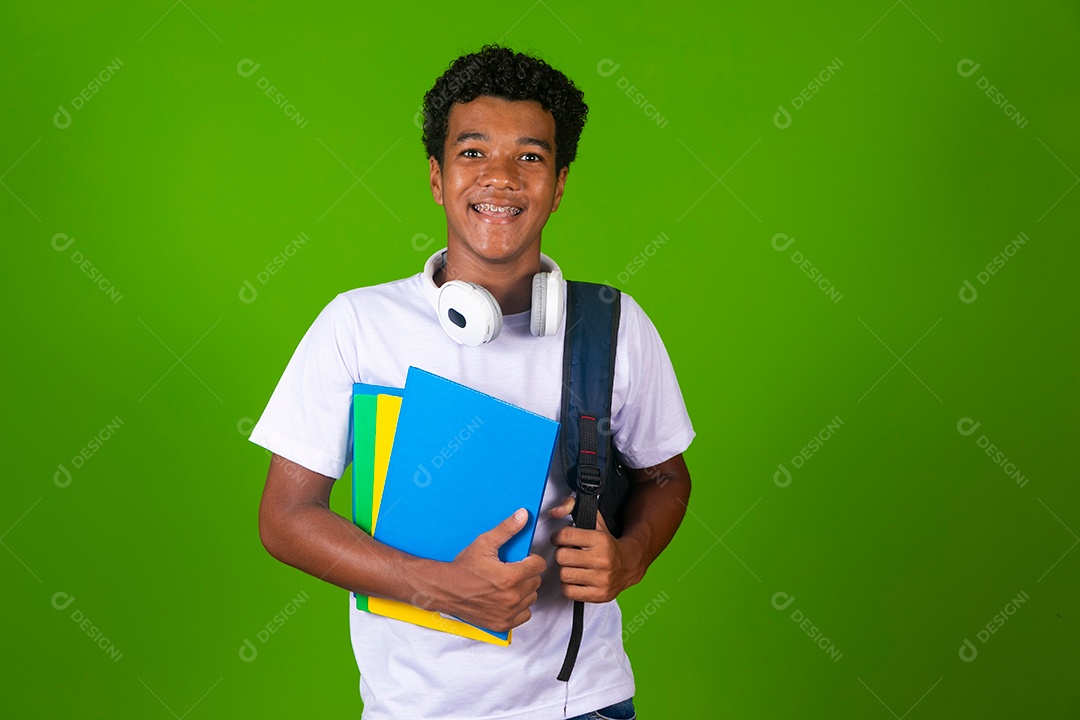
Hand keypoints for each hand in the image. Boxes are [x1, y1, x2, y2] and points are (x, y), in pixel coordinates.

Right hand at [442, 508, 546, 631]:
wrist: (444, 589)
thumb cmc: (463, 567)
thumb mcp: (484, 543)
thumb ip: (506, 529)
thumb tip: (523, 515)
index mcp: (510, 577)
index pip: (539, 565)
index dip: (531, 559)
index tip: (522, 560)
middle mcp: (511, 597)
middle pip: (536, 581)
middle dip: (527, 574)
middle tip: (512, 570)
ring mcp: (508, 613)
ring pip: (531, 598)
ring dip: (524, 590)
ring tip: (508, 584)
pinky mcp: (503, 624)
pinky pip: (524, 615)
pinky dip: (519, 607)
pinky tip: (506, 598)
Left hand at [549, 496, 644, 602]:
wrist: (630, 564)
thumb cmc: (607, 543)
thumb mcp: (595, 520)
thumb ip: (572, 506)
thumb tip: (554, 511)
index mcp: (600, 540)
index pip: (565, 536)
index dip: (557, 537)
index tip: (560, 539)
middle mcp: (602, 560)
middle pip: (561, 557)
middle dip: (562, 554)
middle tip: (568, 554)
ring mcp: (602, 579)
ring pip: (564, 575)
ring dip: (565, 571)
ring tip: (573, 566)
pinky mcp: (600, 595)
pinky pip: (569, 592)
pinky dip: (569, 586)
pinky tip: (577, 579)